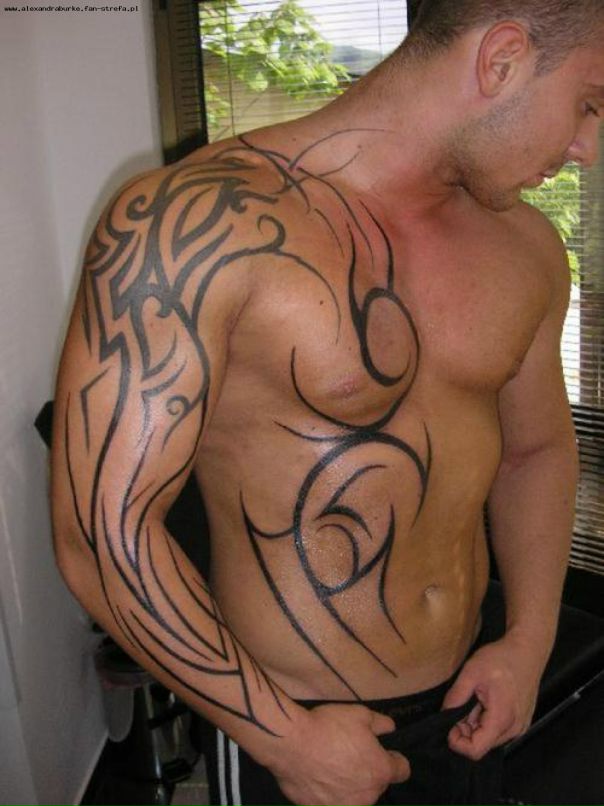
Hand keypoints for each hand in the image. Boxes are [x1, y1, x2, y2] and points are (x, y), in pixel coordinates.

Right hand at [268, 703, 410, 805]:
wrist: (292, 743)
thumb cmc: (329, 727)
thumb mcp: (360, 714)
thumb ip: (381, 724)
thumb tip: (390, 729)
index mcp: (381, 771)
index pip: (403, 771)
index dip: (393, 759)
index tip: (382, 751)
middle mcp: (368, 796)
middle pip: (376, 785)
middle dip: (367, 772)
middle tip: (349, 754)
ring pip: (355, 797)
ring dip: (350, 786)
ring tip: (331, 767)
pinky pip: (332, 803)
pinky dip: (328, 794)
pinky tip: (317, 778)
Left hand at [442, 634, 543, 759]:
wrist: (527, 650)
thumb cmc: (500, 658)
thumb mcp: (471, 672)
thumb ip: (456, 696)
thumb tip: (443, 714)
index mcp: (501, 719)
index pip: (475, 751)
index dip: (457, 742)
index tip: (449, 723)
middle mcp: (514, 730)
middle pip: (482, 745)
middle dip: (466, 731)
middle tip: (462, 705)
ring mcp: (520, 727)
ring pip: (490, 739)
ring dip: (476, 726)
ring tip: (475, 701)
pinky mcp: (522, 722)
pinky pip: (499, 731)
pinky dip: (487, 722)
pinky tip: (486, 702)